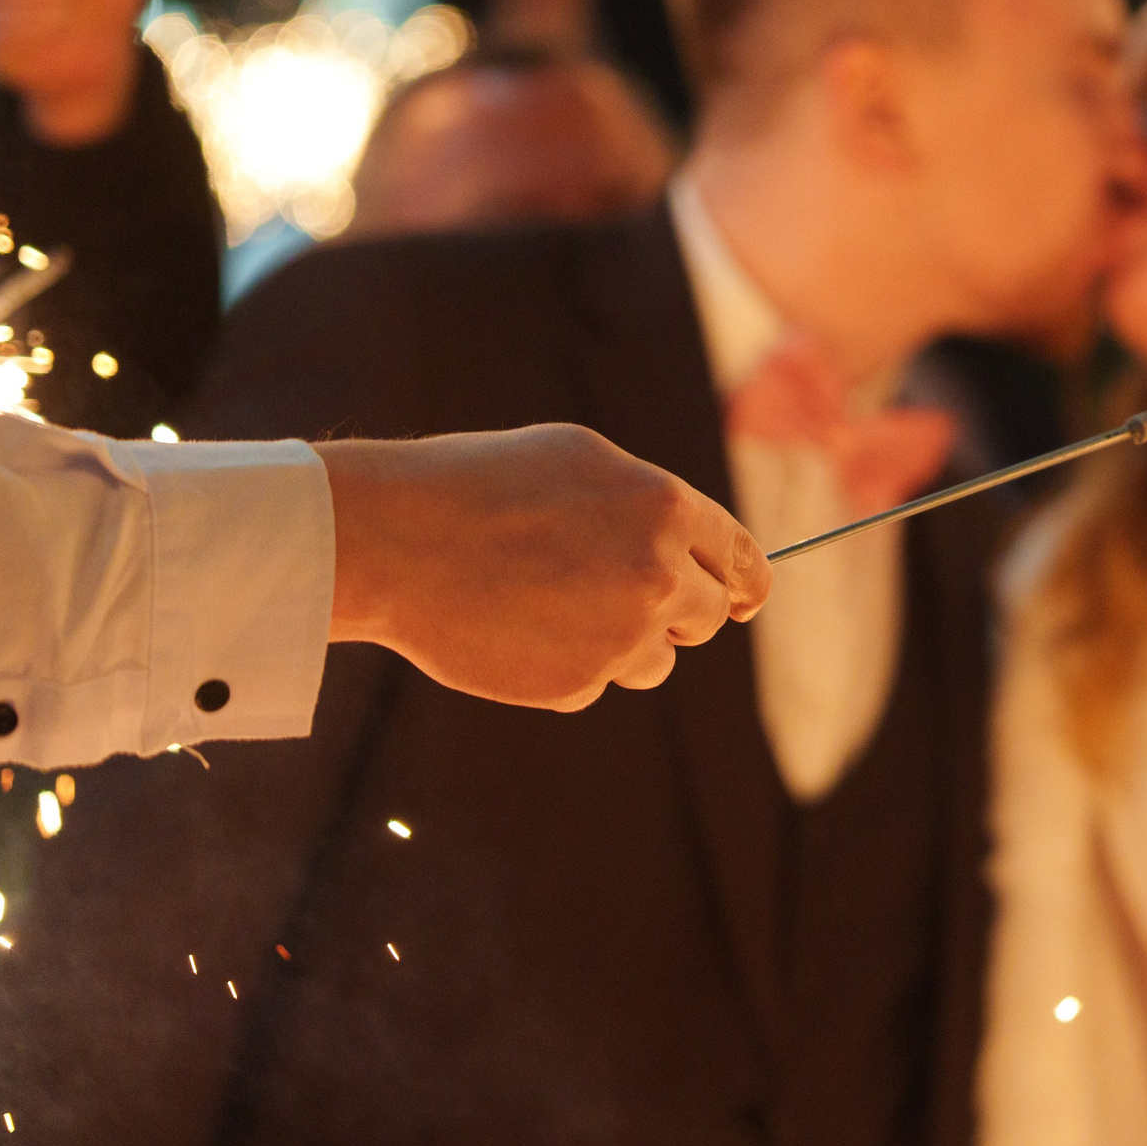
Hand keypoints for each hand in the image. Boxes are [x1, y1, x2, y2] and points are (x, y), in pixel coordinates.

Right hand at [319, 425, 770, 710]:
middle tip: (622, 596)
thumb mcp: (581, 460)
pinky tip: (518, 628)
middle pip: (707, 617)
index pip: (742, 559)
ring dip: (624, 645)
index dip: (747, 584)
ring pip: (656, 661)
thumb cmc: (482, 483)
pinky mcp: (577, 684)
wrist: (399, 539)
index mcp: (668, 511)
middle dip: (679, 612)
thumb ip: (651, 504)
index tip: (746, 601)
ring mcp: (621, 636)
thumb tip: (693, 548)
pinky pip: (596, 685)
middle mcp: (659, 576)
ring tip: (551, 605)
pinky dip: (569, 666)